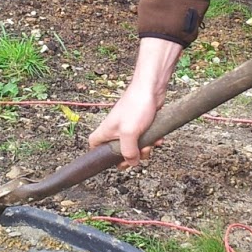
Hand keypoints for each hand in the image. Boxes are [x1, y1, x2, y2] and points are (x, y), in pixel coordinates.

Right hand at [87, 36, 182, 165]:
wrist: (152, 88)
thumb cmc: (136, 105)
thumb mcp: (129, 133)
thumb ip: (128, 151)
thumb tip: (131, 163)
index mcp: (106, 131)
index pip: (94, 145)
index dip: (98, 155)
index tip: (109, 161)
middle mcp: (115, 129)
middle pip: (118, 151)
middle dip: (130, 156)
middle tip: (137, 155)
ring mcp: (129, 127)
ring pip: (134, 146)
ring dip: (144, 148)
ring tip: (150, 144)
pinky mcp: (141, 125)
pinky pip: (145, 138)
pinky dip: (152, 140)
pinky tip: (157, 138)